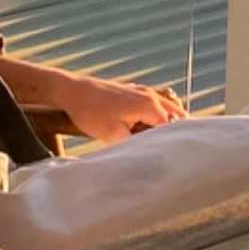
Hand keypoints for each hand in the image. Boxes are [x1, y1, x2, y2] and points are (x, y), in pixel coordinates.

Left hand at [23, 67, 184, 143]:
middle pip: (175, 116)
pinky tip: (150, 128)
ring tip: (164, 142)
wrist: (72, 91)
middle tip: (175, 151)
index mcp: (150, 106)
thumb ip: (136, 144)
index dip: (174, 143)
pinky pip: (154, 104)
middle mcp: (151, 96)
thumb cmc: (92, 113)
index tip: (174, 158)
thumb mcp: (114, 135)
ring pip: (165, 108)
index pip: (174, 127)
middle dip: (176, 132)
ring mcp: (142, 91)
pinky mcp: (132, 91)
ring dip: (167, 123)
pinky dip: (158, 115)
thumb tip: (151, 154)